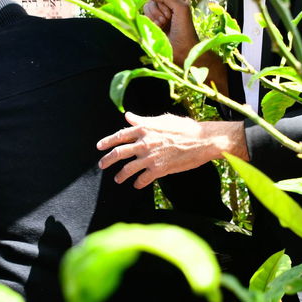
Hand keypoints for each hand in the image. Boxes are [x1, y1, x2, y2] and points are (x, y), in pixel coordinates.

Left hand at [96, 112, 247, 187]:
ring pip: (128, 169)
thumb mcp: (163, 119)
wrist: (202, 141)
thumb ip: (143, 120)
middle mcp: (144, 142)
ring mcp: (150, 157)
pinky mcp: (159, 170)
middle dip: (107, 160)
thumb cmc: (186, 128)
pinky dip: (138, 183)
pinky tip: (137, 185)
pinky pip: (143, 179)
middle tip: (102, 165)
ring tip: (118, 179)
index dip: (107, 141)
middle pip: (119, 153)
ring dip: (121, 175)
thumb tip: (128, 116)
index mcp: (145, 129)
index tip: (99, 146)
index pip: (120, 135)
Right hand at [143, 0, 198, 65]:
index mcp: (176, 0)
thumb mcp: (181, 7)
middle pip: (152, 0)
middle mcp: (168, 7)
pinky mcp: (154, 24)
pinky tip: (158, 28)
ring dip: (154, 17)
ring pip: (147, 8)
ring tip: (163, 25)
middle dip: (158, 11)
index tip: (171, 14)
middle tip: (167, 21)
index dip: (163, 3)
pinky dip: (151, 22)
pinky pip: (145, 16)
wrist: (182, 49)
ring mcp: (160, 16)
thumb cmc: (184, 29)